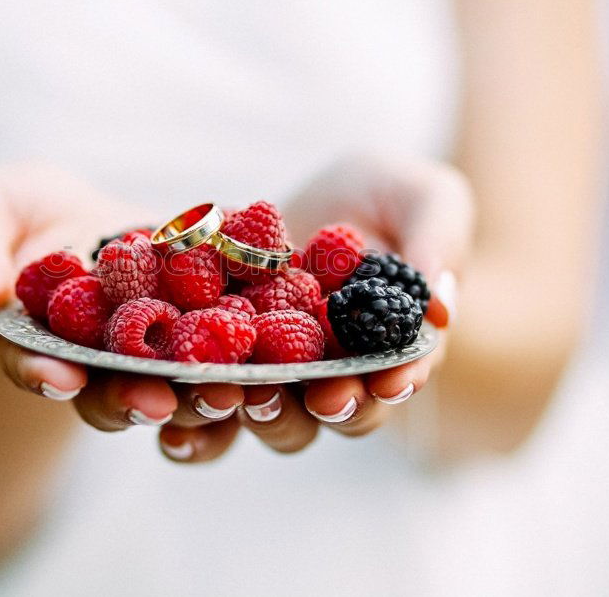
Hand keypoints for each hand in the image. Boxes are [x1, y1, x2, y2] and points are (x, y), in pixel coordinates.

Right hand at [0, 164, 246, 460]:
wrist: (76, 211)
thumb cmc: (11, 213)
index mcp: (46, 349)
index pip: (43, 370)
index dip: (47, 376)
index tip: (60, 377)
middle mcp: (108, 363)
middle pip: (123, 393)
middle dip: (140, 400)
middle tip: (159, 404)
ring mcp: (164, 345)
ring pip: (186, 382)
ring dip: (206, 391)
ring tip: (228, 387)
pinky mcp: (214, 317)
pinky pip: (238, 336)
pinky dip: (256, 341)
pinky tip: (277, 336)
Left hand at [215, 153, 473, 455]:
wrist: (308, 191)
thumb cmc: (383, 193)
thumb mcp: (423, 196)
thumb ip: (438, 241)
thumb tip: (441, 309)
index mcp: (383, 350)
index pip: (391, 383)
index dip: (391, 387)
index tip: (387, 381)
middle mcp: (326, 373)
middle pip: (326, 415)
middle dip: (321, 409)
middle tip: (318, 395)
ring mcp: (268, 371)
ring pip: (264, 417)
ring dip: (256, 412)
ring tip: (241, 390)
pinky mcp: (213, 356)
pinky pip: (201, 401)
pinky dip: (185, 415)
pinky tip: (167, 400)